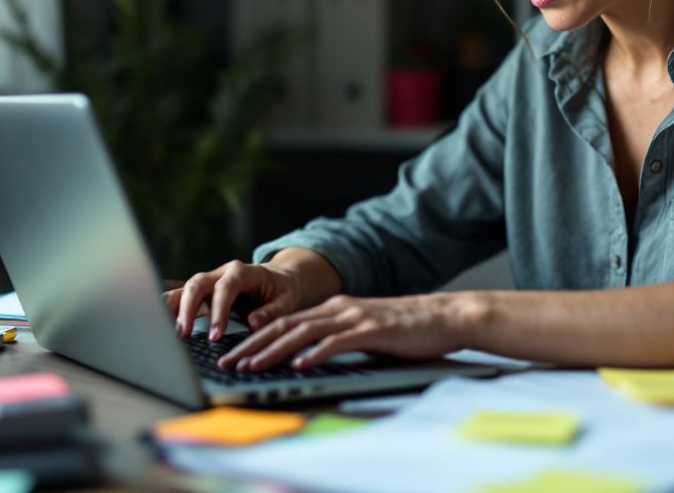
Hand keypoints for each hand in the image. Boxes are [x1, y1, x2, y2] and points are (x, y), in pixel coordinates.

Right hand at [165, 260, 304, 342]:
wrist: (278, 279)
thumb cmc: (282, 291)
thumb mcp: (287, 301)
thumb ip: (273, 311)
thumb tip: (254, 323)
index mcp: (243, 272)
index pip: (225, 288)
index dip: (218, 311)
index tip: (215, 336)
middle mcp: (221, 273)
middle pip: (197, 283)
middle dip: (188, 308)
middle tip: (184, 335)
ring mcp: (209, 282)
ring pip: (185, 289)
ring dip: (174, 309)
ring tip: (168, 333)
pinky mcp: (202, 293)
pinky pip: (182, 297)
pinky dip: (170, 309)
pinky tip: (162, 325)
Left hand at [216, 293, 473, 372]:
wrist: (445, 317)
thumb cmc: (407, 329)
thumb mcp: (364, 331)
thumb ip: (337, 339)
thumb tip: (308, 357)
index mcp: (334, 309)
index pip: (285, 322)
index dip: (256, 338)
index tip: (234, 355)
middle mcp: (339, 309)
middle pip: (285, 325)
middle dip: (253, 344)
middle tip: (228, 362)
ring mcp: (355, 318)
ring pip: (303, 332)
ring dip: (273, 350)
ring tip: (252, 365)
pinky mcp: (373, 331)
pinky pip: (337, 342)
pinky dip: (315, 353)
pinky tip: (300, 365)